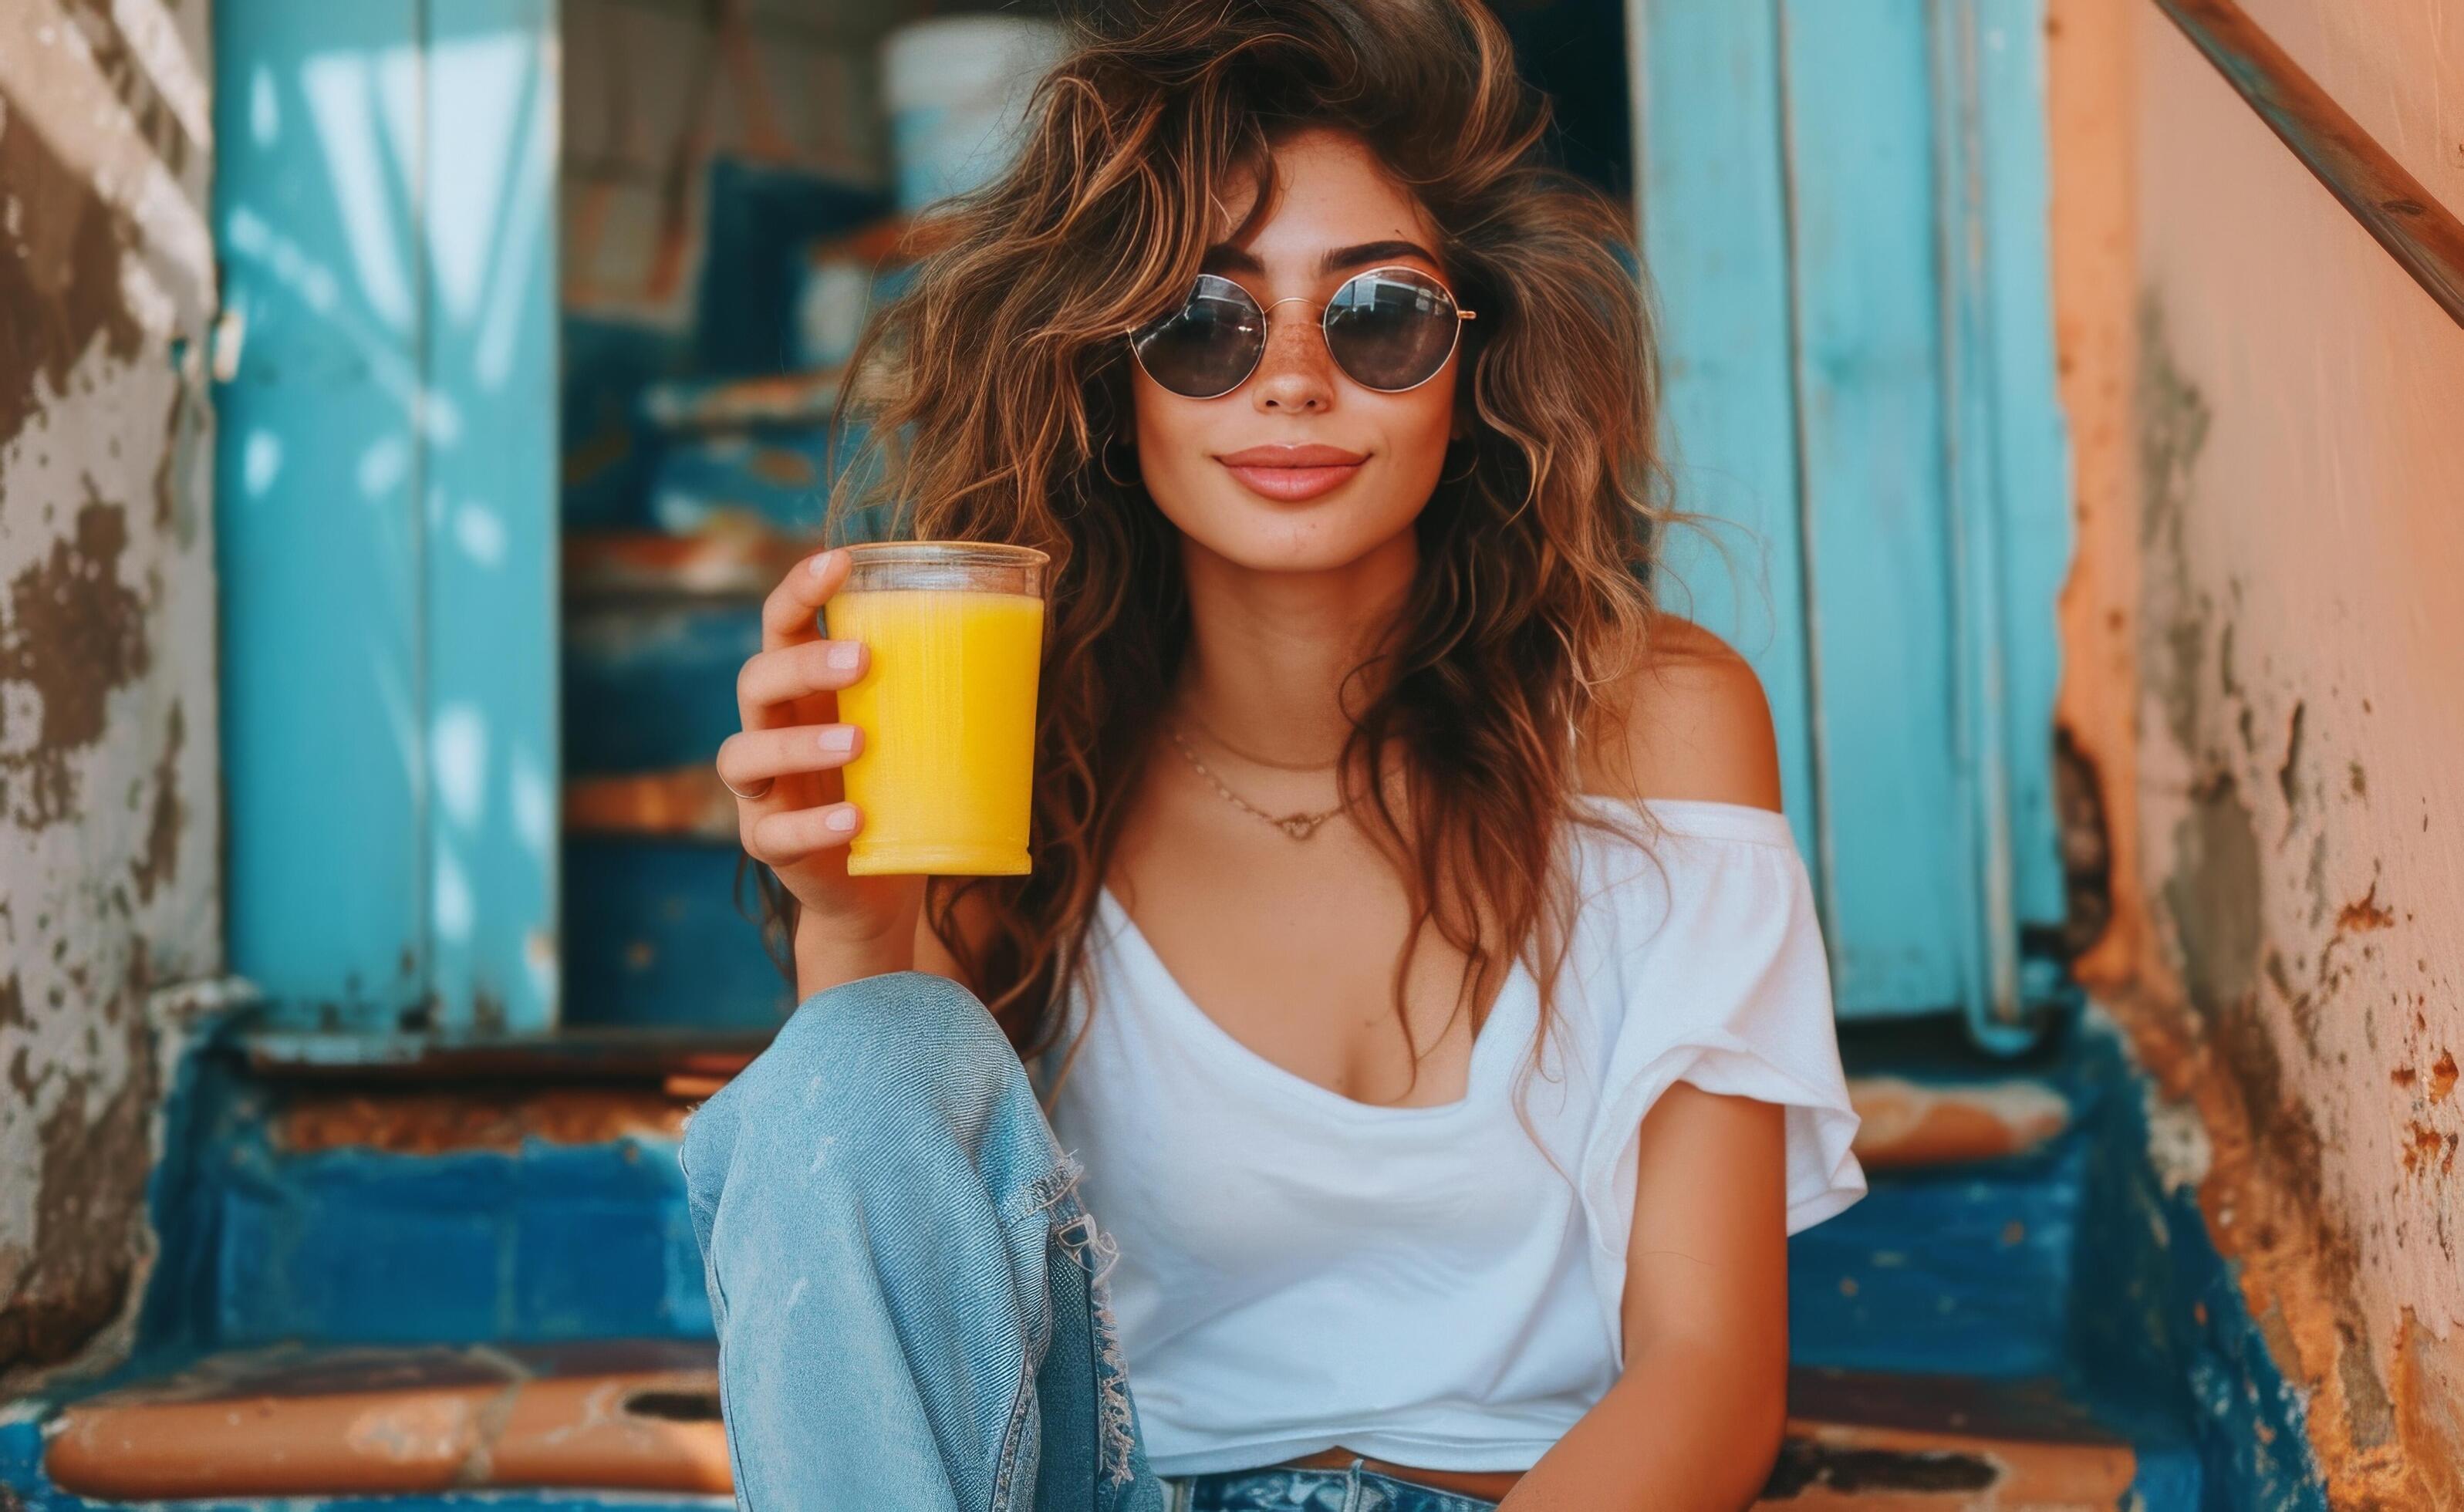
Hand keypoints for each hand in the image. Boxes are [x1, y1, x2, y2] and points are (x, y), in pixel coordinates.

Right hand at [717, 548, 920, 953]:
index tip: (840, 561)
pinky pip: (774, 833)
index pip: (781, 625)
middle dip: (804, 664)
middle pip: (757, 679)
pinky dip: (813, 826)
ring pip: (747, 755)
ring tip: (860, 742)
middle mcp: (769, 729)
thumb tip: (1030, 626)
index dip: (799, 589)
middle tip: (863, 659)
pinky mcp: (767, 844)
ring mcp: (761, 791)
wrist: (877, 889)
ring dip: (800, 744)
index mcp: (803, 689)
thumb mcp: (921, 731)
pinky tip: (854, 819)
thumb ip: (947, 687)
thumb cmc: (901, 788)